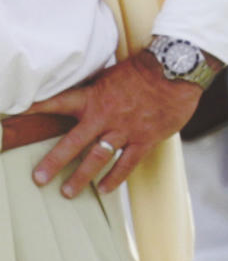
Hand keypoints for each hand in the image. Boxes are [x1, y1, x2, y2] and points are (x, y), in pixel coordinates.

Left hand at [31, 51, 202, 196]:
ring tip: (67, 192)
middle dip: (54, 161)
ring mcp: (124, 130)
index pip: (59, 102)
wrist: (176, 69)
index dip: (38, 109)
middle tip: (39, 178)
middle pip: (73, 143)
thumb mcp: (113, 74)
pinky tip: (104, 189)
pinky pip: (126, 164)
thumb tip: (86, 96)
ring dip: (80, 177)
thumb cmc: (145, 68)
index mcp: (94, 96)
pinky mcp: (144, 139)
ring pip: (97, 158)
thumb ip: (98, 89)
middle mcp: (105, 116)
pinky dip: (114, 178)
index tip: (18, 115)